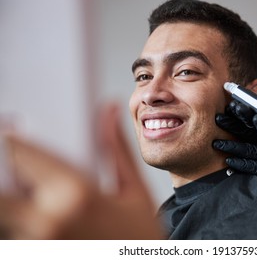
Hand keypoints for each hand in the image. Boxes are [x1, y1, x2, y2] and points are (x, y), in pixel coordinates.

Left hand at [0, 104, 162, 239]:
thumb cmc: (141, 237)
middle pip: (2, 188)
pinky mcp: (37, 255)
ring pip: (8, 212)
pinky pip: (19, 232)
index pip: (23, 154)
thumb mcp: (135, 190)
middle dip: (7, 173)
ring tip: (45, 197)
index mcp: (77, 194)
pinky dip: (26, 220)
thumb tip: (109, 112)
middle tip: (21, 167)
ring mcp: (39, 243)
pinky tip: (53, 217)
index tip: (12, 133)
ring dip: (18, 200)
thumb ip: (116, 148)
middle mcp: (50, 219)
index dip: (12, 140)